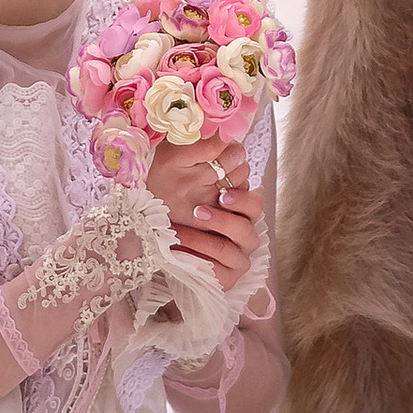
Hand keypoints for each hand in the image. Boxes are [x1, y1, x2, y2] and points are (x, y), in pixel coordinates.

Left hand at [145, 136, 264, 289]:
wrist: (159, 252)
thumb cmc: (173, 211)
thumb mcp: (180, 183)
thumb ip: (199, 161)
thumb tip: (213, 135)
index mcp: (238, 208)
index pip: (253, 197)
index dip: (241, 190)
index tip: (221, 184)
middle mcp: (244, 231)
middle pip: (253, 217)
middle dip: (234, 208)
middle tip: (211, 201)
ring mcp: (239, 256)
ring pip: (239, 243)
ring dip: (215, 230)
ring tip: (191, 219)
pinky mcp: (227, 278)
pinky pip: (222, 270)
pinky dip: (202, 256)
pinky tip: (180, 247)